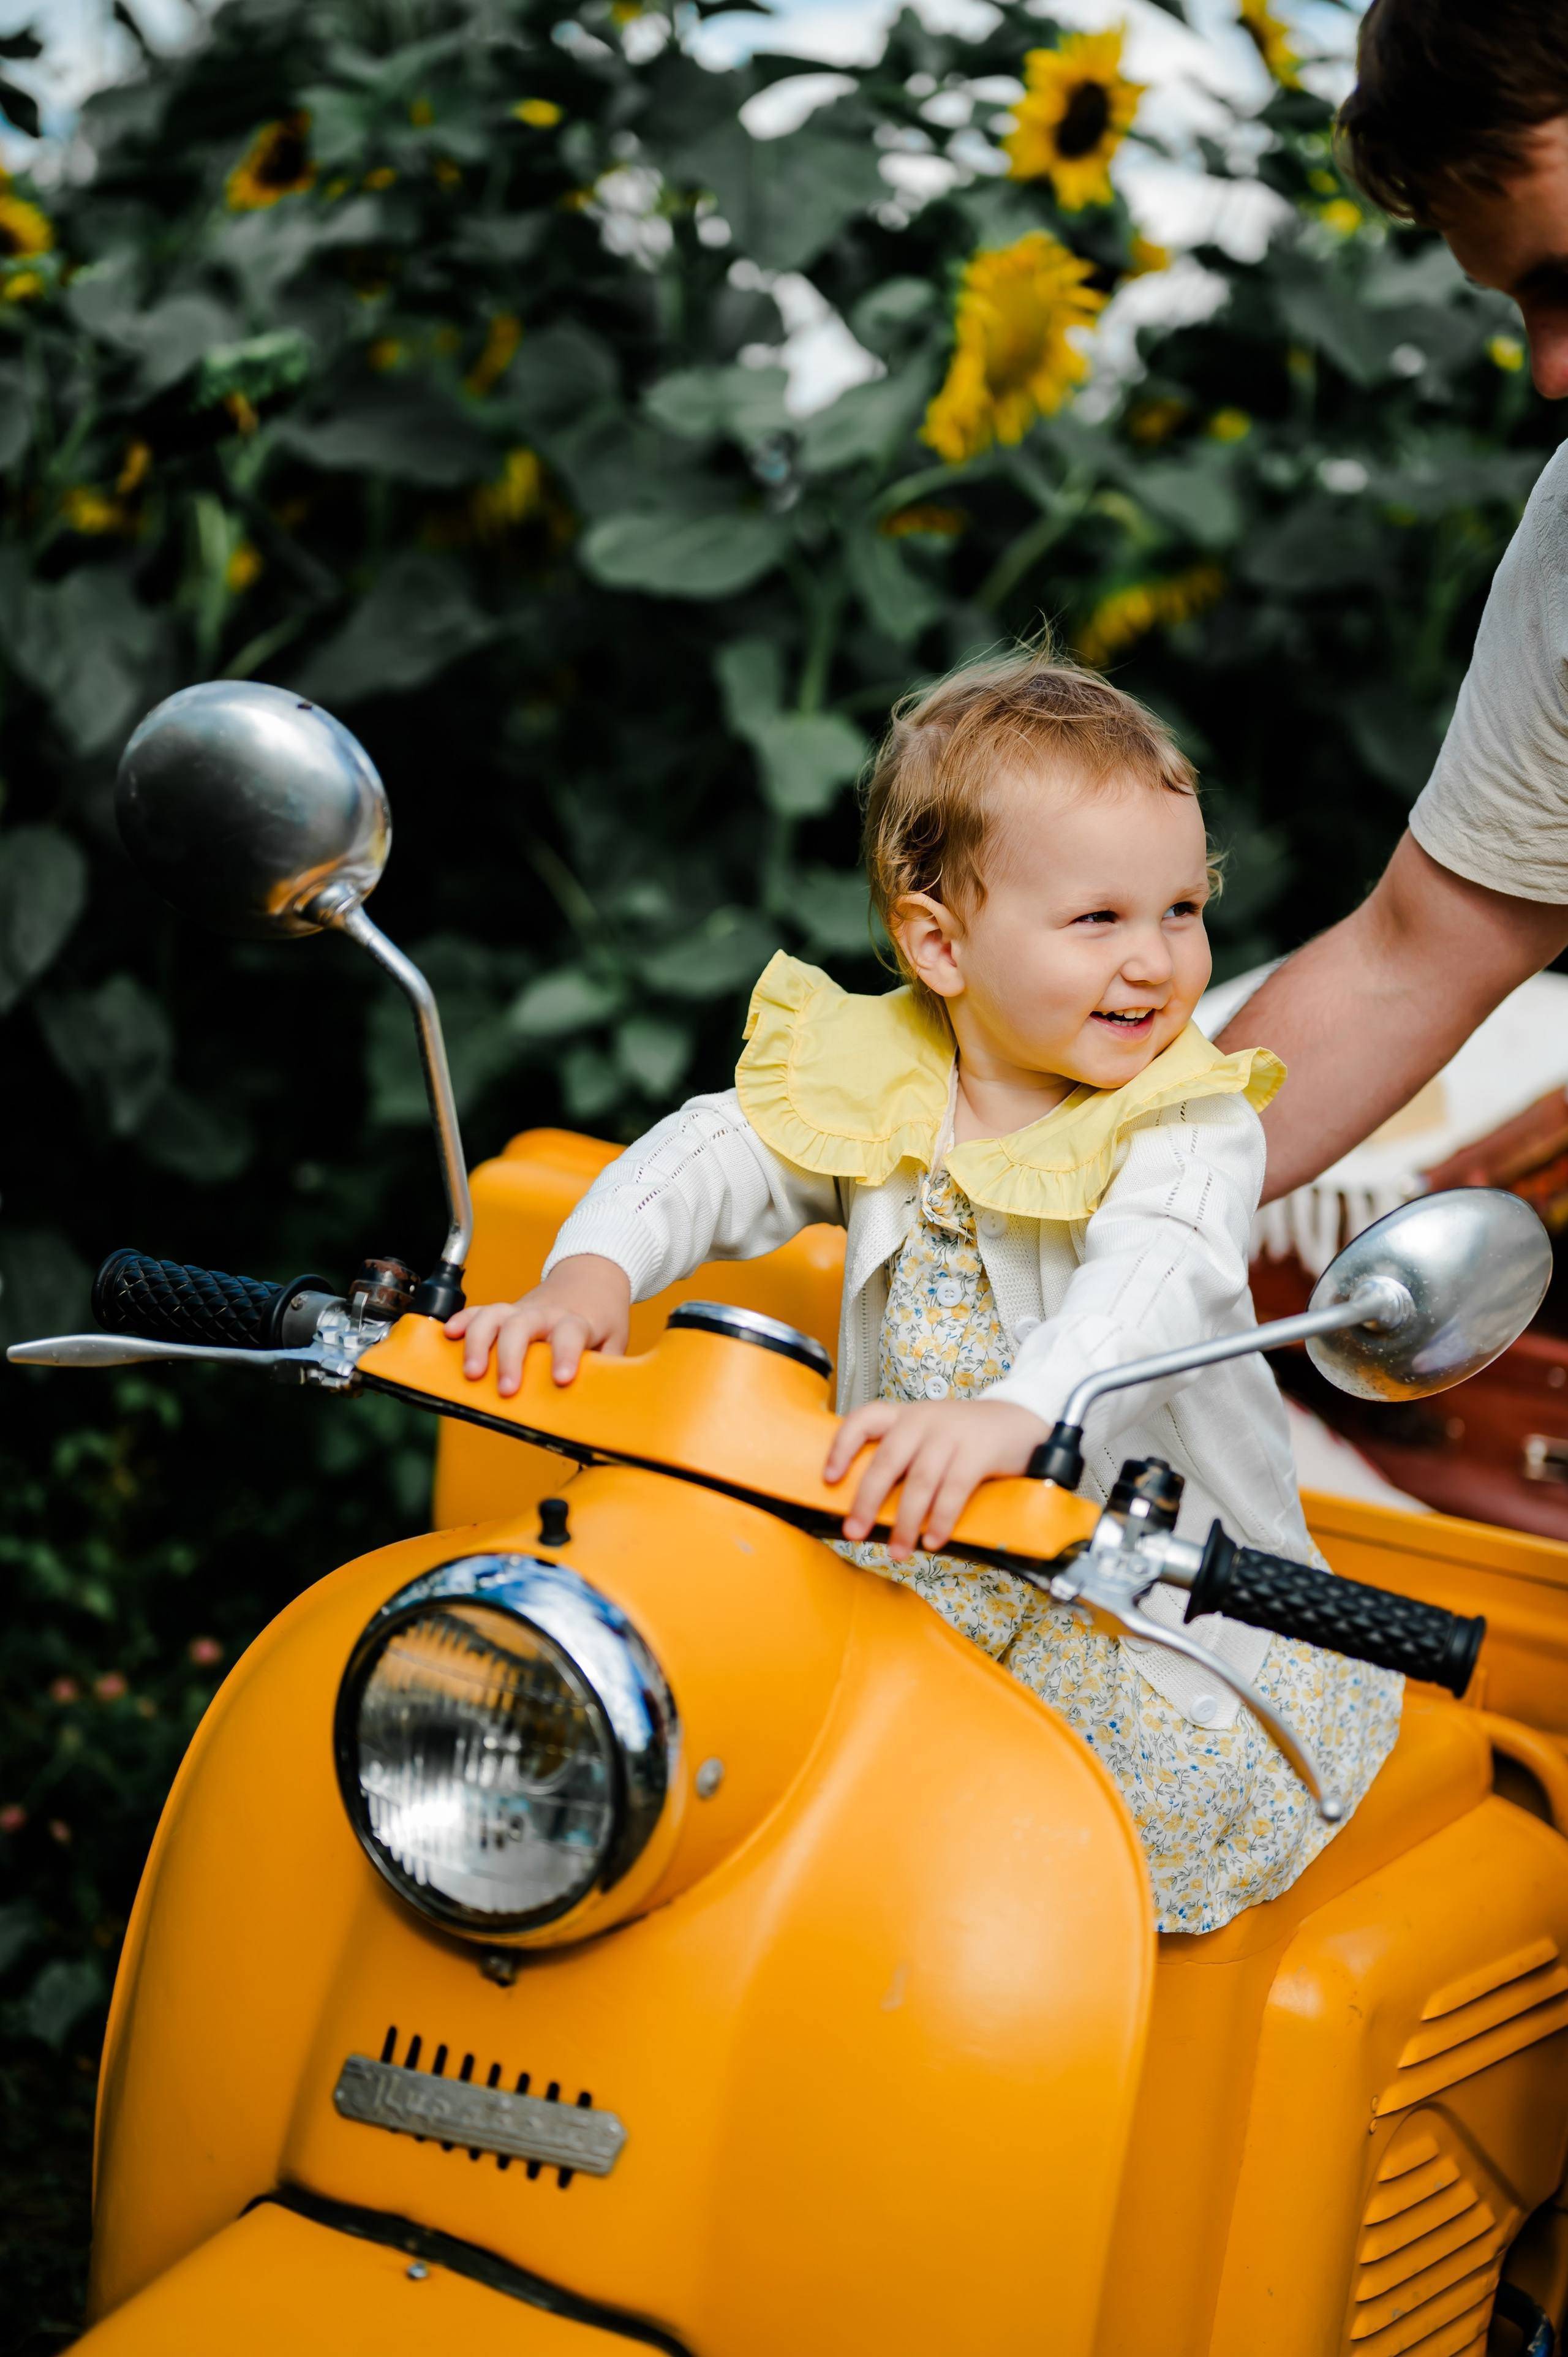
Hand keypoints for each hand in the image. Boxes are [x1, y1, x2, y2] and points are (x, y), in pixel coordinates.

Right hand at [444, 1255, 631, 1393]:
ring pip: (494, 1315)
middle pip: (522, 1326)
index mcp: (576, 1321)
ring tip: (472, 1372)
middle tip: (507, 1390)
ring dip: (479, 1342)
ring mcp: (521, 1310)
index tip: (562, 1378)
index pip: (570, 1333)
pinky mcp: (505, 1311)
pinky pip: (479, 1311)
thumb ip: (608, 1372)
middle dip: (510, 1358)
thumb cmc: (602, 1316)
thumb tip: (601, 1409)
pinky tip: (449, 1335)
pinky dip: (462, 1321)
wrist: (591, 1277)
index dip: (565, 1355)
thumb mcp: (615, 1342)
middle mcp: (545, 1312)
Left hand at [823, 1396, 1048, 1558]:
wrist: (1020, 1420)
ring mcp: (951, 1434)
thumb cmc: (967, 1436)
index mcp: (905, 1416)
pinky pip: (954, 1491)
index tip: (829, 1478)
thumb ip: (904, 1457)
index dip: (841, 1448)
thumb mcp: (929, 1434)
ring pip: (919, 1482)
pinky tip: (934, 1540)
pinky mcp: (978, 1451)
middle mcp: (922, 1421)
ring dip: (906, 1522)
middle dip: (867, 1501)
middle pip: (886, 1461)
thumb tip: (870, 1506)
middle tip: (854, 1532)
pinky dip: (941, 1519)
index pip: (863, 1420)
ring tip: (898, 1550)